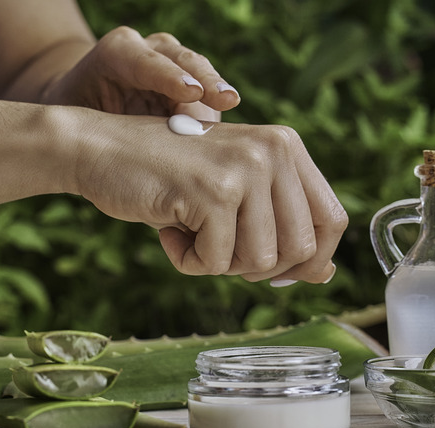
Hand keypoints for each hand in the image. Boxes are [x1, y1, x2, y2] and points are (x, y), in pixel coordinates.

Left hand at [41, 27, 239, 121]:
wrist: (86, 101)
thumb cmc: (78, 112)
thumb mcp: (76, 117)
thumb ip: (99, 127)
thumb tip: (126, 152)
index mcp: (117, 52)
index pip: (146, 62)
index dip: (170, 77)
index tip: (192, 94)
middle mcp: (150, 50)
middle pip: (183, 61)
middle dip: (205, 81)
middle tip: (225, 100)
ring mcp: (174, 63)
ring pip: (201, 74)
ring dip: (217, 96)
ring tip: (230, 114)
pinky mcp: (190, 84)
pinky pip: (208, 97)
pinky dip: (215, 114)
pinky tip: (227, 132)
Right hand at [71, 111, 345, 283]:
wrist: (102, 149)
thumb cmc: (167, 176)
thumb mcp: (234, 194)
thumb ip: (280, 226)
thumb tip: (324, 275)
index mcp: (286, 146)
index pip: (332, 220)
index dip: (311, 259)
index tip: (277, 272)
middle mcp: (273, 150)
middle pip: (300, 250)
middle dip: (256, 265)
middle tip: (217, 244)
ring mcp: (245, 169)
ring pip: (260, 262)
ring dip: (218, 262)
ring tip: (190, 230)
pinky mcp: (213, 192)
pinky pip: (216, 262)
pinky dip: (188, 261)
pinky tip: (170, 229)